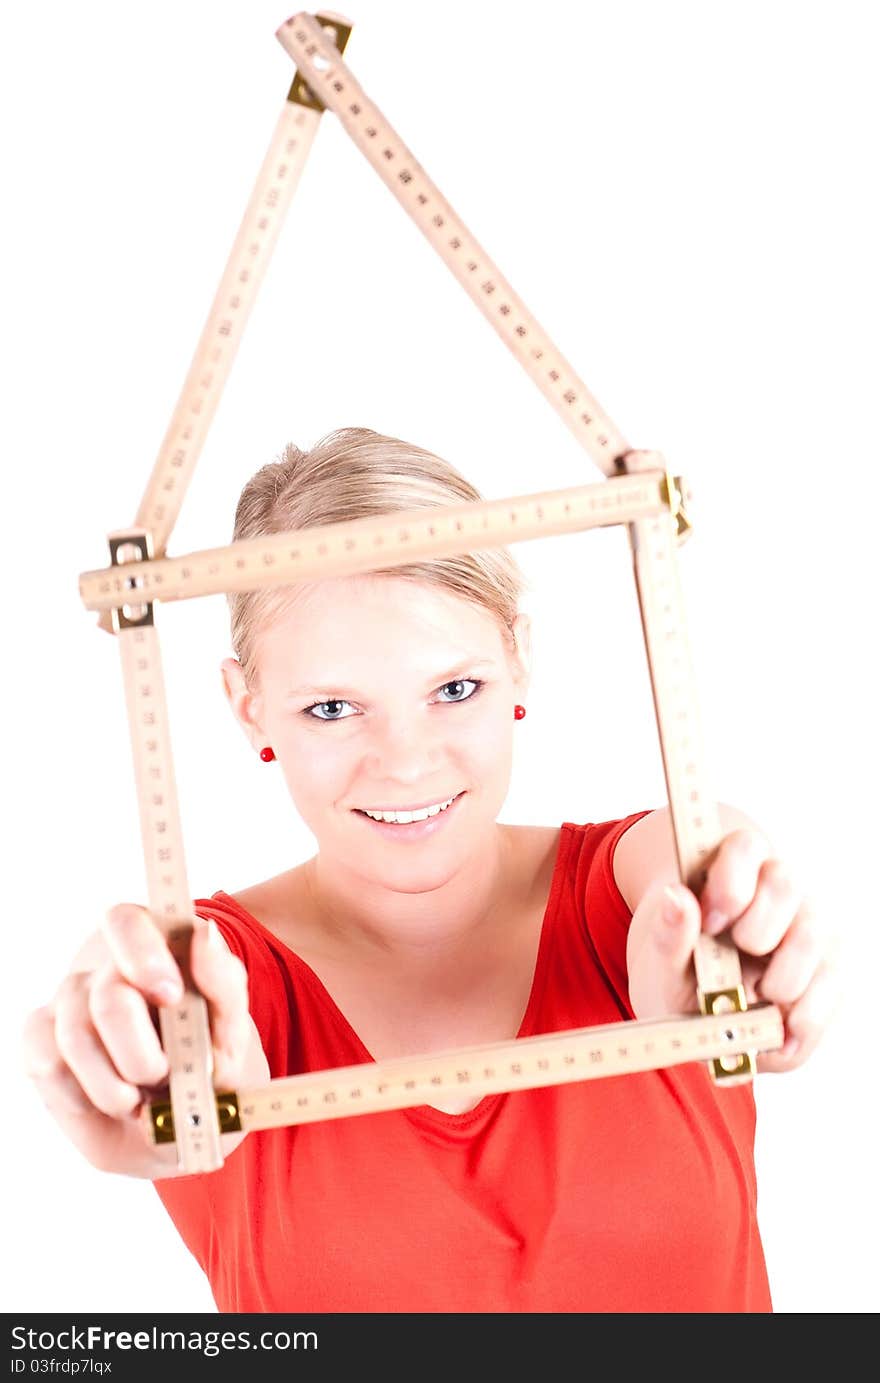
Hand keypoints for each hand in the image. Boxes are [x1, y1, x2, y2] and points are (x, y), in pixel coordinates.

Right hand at [20, 905, 263, 1177]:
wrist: (184, 1112)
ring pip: (76, 1039)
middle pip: (108, 998)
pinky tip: (111, 1100)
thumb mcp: (231, 1022)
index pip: (126, 923)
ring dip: (117, 1087)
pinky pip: (48, 1066)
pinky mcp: (40, 1041)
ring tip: (144, 1098)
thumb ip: (223, 979)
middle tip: (166, 1076)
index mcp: (152, 943)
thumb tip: (205, 935)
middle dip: (143, 1057)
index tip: (170, 996)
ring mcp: (68, 1001)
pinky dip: (85, 1097)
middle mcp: (104, 967)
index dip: (142, 956)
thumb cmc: (208, 1055)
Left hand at [626, 827, 839, 1072]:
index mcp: (731, 871)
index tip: (710, 923)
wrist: (706, 1016)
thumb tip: (676, 897)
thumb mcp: (663, 963)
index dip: (731, 883)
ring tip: (756, 997)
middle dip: (757, 928)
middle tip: (736, 956)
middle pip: (785, 881)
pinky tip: (780, 1030)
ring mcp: (808, 927)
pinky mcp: (828, 969)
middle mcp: (777, 891)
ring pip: (815, 932)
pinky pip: (833, 984)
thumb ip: (668, 934)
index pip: (745, 847)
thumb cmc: (683, 975)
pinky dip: (806, 1015)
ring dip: (783, 976)